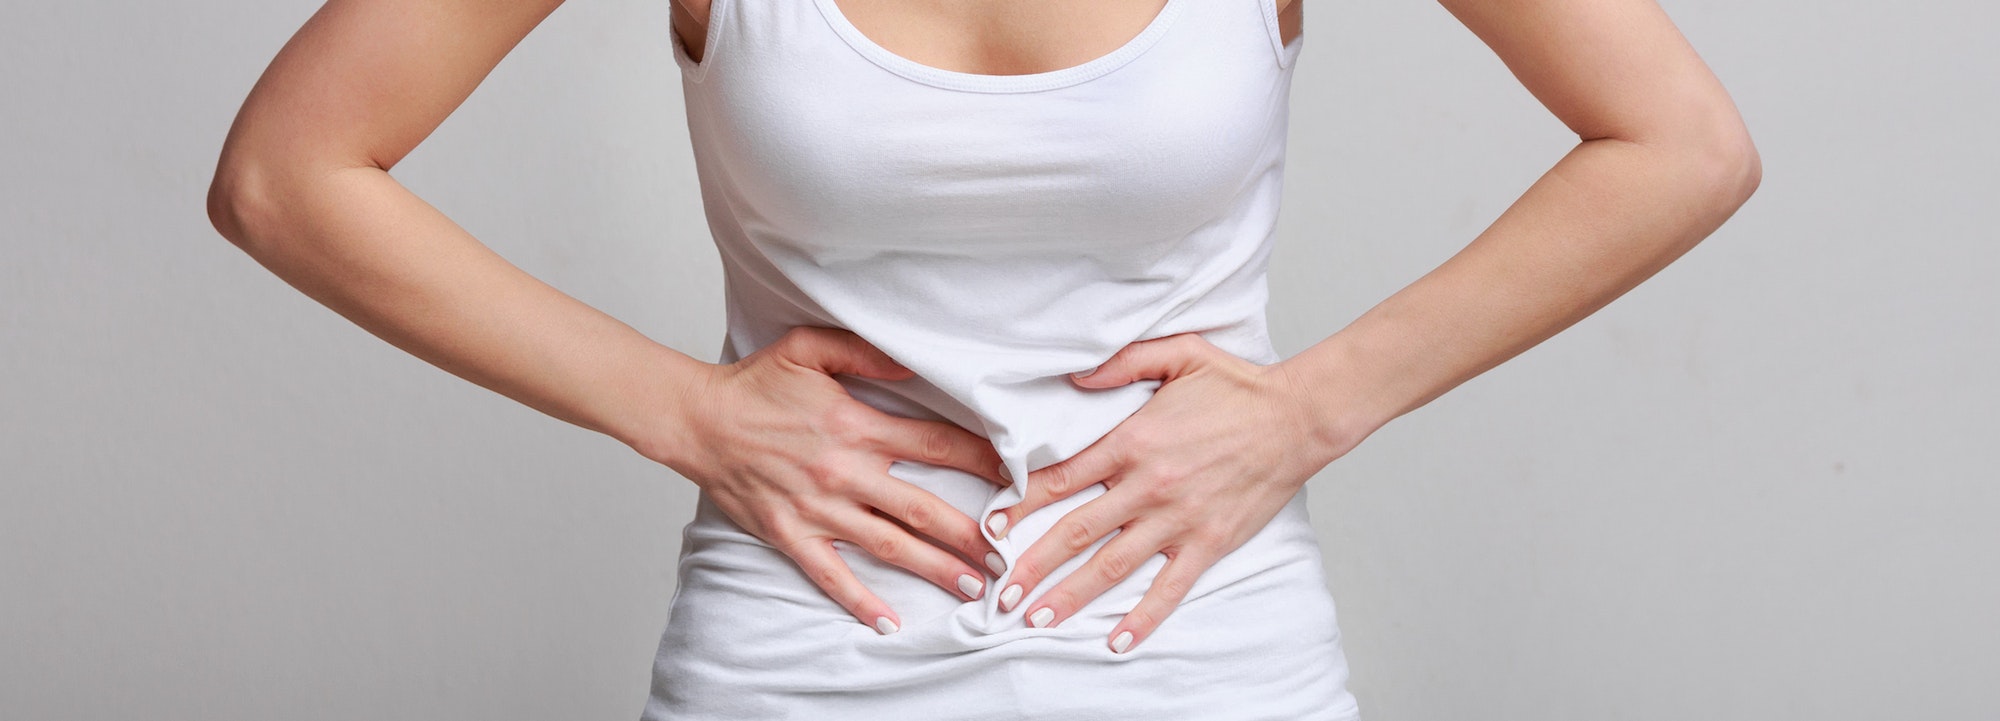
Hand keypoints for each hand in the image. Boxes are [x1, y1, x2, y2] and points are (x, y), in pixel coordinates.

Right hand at [643, 326, 1012, 633]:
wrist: (697, 421)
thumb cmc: (753, 385)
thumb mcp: (809, 348)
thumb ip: (866, 352)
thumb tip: (915, 362)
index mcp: (856, 424)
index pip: (935, 444)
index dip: (981, 461)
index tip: (1015, 478)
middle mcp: (844, 471)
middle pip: (923, 507)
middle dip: (971, 534)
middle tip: (1007, 554)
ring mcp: (818, 508)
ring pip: (889, 546)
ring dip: (933, 569)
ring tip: (971, 586)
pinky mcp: (791, 534)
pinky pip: (832, 575)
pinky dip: (860, 601)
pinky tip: (889, 622)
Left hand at [985, 332, 1359, 652]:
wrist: (1298, 416)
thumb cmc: (1239, 386)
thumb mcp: (1177, 354)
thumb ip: (1120, 364)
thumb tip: (1072, 378)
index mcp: (1131, 440)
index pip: (1060, 478)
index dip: (1019, 504)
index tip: (991, 527)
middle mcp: (1147, 485)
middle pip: (1075, 531)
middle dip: (1032, 566)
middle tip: (1000, 595)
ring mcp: (1177, 519)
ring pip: (1111, 565)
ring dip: (1070, 596)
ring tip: (1037, 620)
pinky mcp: (1208, 541)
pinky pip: (1169, 587)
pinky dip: (1143, 617)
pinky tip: (1117, 639)